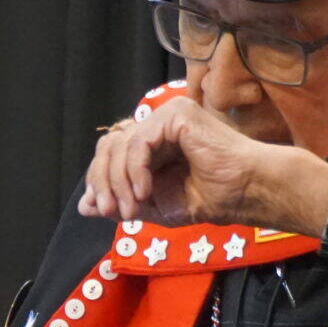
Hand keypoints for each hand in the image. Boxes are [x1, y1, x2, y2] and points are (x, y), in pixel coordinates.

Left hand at [77, 97, 296, 228]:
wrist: (243, 193)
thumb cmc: (207, 199)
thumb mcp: (151, 206)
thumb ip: (119, 201)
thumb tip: (84, 205)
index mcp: (150, 146)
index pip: (108, 154)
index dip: (98, 182)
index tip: (103, 212)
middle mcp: (155, 127)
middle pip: (107, 146)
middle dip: (103, 183)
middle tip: (114, 212)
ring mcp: (166, 117)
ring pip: (118, 145)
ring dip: (118, 182)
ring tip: (132, 208)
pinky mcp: (176, 114)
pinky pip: (138, 142)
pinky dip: (135, 170)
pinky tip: (146, 191)